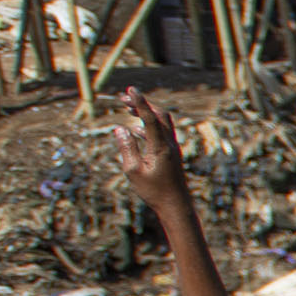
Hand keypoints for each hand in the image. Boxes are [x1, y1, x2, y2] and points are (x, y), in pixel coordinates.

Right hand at [105, 88, 196, 213]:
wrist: (176, 206)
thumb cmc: (153, 191)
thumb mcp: (133, 171)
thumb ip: (126, 148)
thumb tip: (120, 128)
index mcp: (160, 147)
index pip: (150, 118)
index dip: (140, 102)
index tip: (130, 90)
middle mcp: (169, 144)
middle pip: (160, 114)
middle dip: (143, 103)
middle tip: (124, 97)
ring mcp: (172, 148)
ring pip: (162, 122)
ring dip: (146, 113)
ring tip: (127, 108)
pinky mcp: (172, 154)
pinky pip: (162, 133)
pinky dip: (149, 126)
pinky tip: (136, 130)